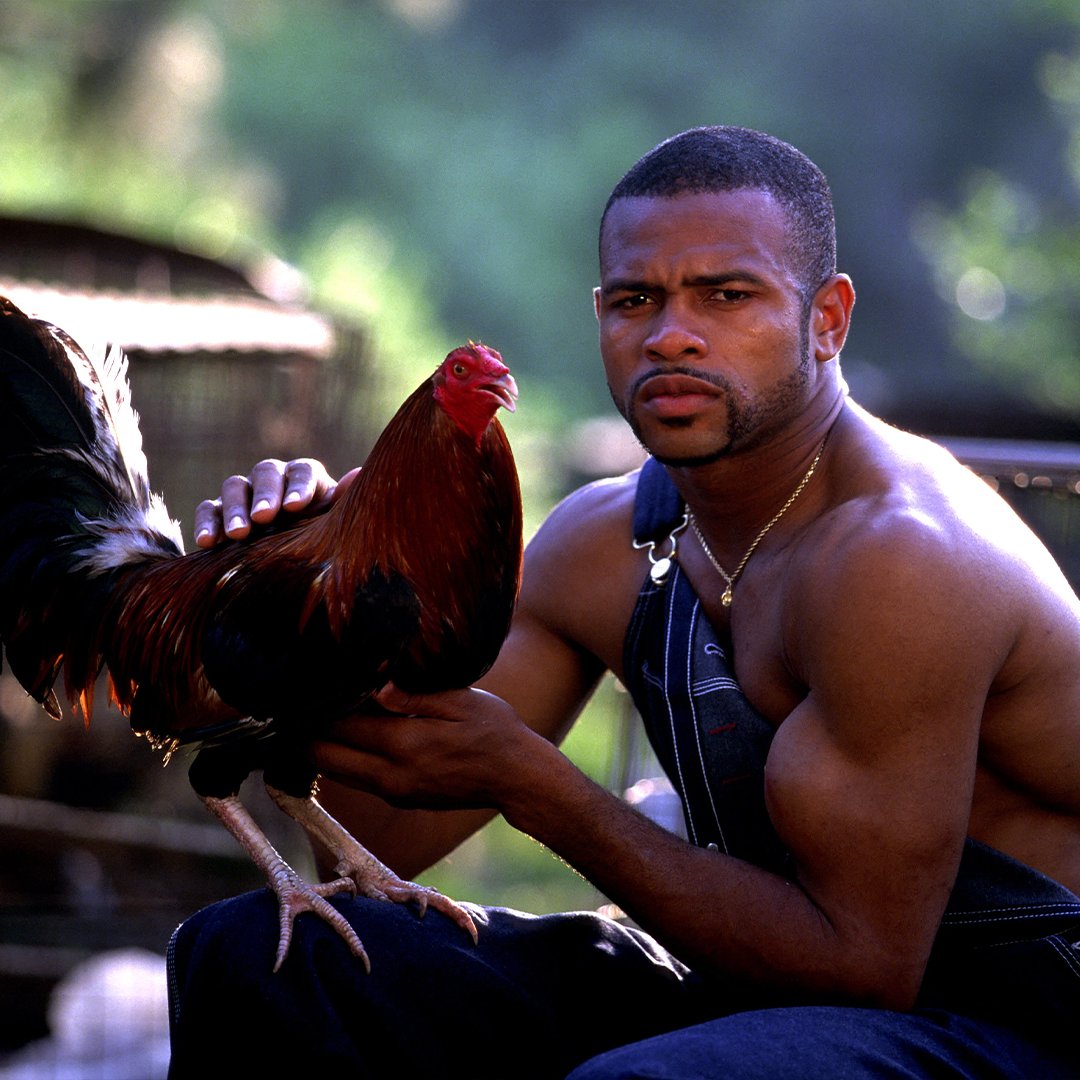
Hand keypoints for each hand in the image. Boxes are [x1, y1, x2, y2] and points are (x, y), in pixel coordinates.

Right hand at [193, 458, 359, 547]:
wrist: (292, 559)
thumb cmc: (319, 536)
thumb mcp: (333, 522)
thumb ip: (342, 502)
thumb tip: (358, 475)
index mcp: (305, 477)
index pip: (303, 472)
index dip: (299, 487)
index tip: (296, 506)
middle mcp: (273, 478)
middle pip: (266, 474)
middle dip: (265, 496)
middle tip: (264, 517)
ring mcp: (244, 493)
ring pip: (234, 487)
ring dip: (234, 510)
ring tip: (238, 535)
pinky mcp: (219, 511)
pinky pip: (209, 510)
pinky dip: (206, 523)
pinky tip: (207, 543)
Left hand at [311, 684, 540, 811]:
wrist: (517, 779)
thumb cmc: (496, 731)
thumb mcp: (462, 701)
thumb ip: (415, 696)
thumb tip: (375, 687)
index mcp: (406, 744)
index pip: (341, 726)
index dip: (317, 707)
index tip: (303, 687)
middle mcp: (392, 775)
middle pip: (326, 756)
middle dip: (306, 731)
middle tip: (296, 704)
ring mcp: (395, 792)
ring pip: (337, 771)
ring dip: (322, 747)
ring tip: (313, 717)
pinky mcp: (401, 799)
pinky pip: (358, 779)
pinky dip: (344, 758)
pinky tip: (345, 735)